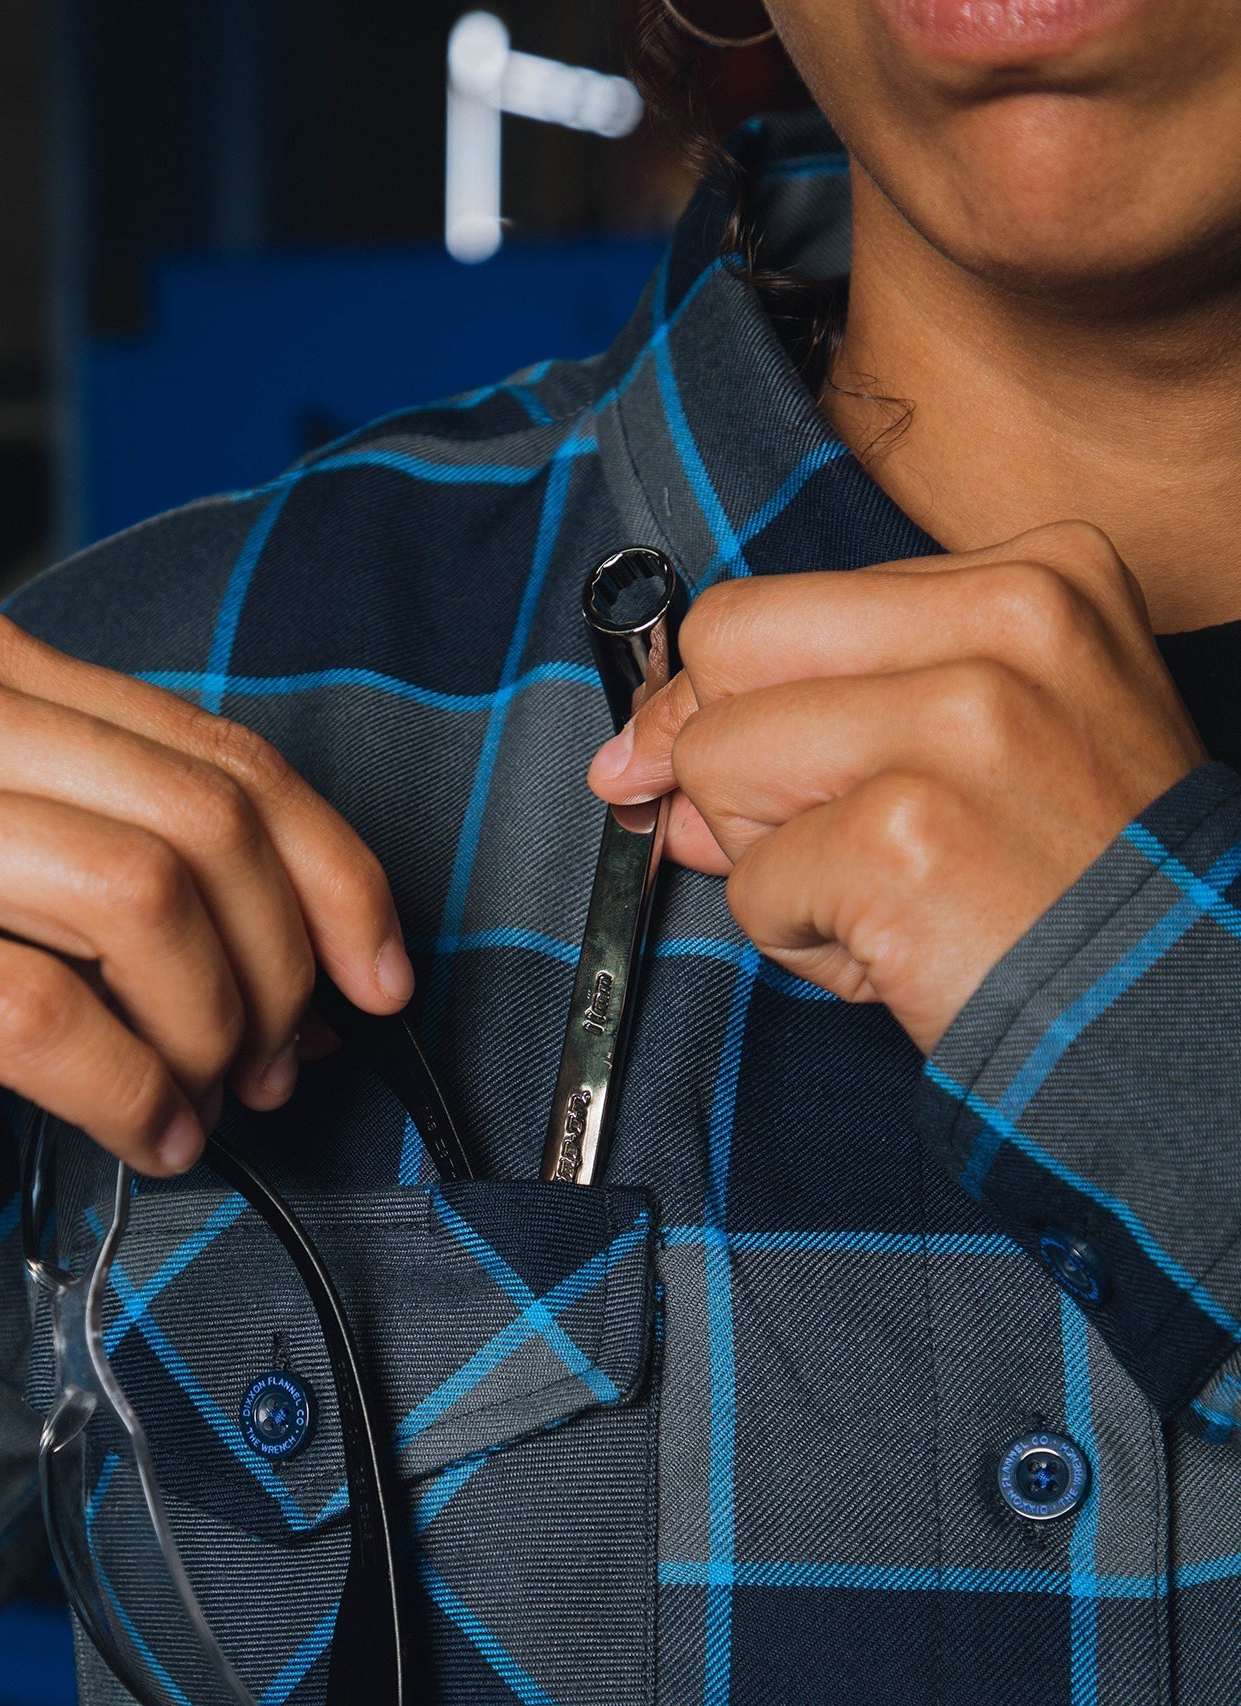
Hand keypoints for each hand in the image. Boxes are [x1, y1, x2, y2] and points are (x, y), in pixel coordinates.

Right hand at [0, 600, 412, 1173]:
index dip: (330, 870)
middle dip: (280, 964)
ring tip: (208, 1100)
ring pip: (135, 902)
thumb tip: (285, 938)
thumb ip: (98, 825)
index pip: (214, 750)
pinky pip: (35, 1010)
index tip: (377, 970)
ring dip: (210, 1029)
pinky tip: (145, 1130)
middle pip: (198, 824)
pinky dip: (125, 1087)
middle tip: (285, 1058)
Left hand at [587, 522, 1206, 1051]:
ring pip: (717, 763)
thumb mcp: (975, 755)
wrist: (1176, 1014)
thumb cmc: (1077, 887)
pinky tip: (895, 946)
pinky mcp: (906, 833)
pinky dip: (797, 938)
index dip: (728, 696)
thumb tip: (644, 759)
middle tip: (823, 837)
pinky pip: (750, 881)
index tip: (727, 759)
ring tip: (885, 895)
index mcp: (1033, 575)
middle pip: (725, 652)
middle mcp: (1005, 620)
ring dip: (767, 859)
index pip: (775, 603)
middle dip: (729, 764)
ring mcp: (958, 721)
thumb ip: (819, 723)